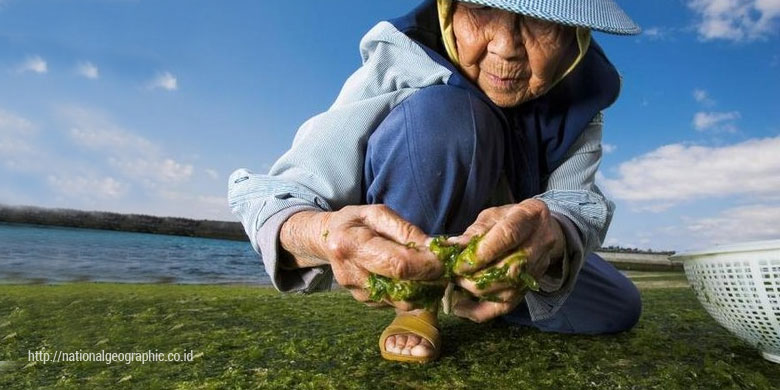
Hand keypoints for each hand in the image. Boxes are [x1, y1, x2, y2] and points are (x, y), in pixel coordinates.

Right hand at [281, 205, 442, 309]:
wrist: (328, 239)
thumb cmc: (357, 222)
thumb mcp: (379, 214)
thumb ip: (406, 230)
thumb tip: (435, 248)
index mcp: (352, 245)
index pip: (398, 264)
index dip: (426, 265)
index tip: (444, 260)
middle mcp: (350, 274)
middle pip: (402, 288)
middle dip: (429, 280)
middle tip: (443, 268)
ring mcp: (356, 292)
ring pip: (402, 301)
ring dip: (422, 289)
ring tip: (428, 271)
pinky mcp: (364, 302)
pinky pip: (395, 302)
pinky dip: (409, 292)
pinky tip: (410, 277)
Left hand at [447, 199, 565, 321]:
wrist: (541, 229)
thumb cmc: (511, 219)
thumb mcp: (493, 216)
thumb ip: (474, 231)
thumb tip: (452, 247)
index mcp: (529, 215)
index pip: (507, 236)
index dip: (481, 253)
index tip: (459, 264)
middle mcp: (540, 242)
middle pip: (510, 269)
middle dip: (477, 277)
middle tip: (454, 276)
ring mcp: (539, 267)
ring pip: (509, 290)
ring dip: (478, 293)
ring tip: (457, 286)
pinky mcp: (531, 285)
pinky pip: (508, 305)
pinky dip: (482, 311)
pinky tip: (461, 308)